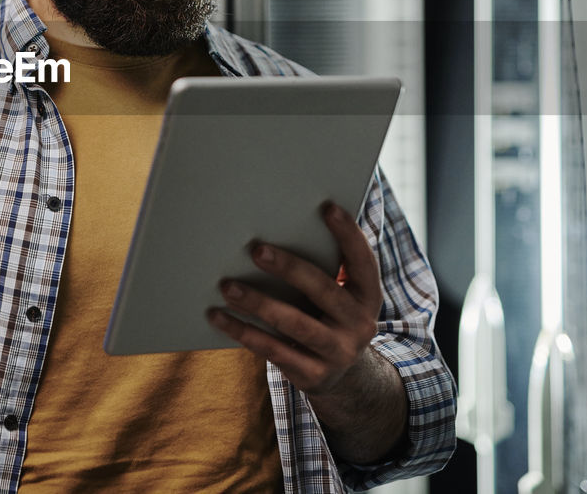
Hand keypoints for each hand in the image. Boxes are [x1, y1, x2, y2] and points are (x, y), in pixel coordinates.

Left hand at [206, 202, 381, 400]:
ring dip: (258, 303)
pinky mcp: (313, 375)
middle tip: (256, 249)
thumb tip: (278, 227)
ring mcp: (338, 352)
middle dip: (289, 267)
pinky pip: (273, 350)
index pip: (363, 262)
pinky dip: (243, 331)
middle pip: (323, 290)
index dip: (349, 234)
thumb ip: (324, 270)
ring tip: (227, 286)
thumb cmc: (329, 318)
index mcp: (367, 297)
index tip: (327, 207)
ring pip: (294, 323)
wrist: (343, 379)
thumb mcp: (339, 297)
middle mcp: (359, 325)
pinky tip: (218, 316)